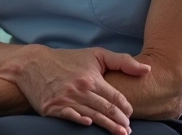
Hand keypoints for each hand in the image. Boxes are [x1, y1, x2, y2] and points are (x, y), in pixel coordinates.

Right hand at [14, 46, 149, 134]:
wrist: (33, 64)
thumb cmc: (67, 60)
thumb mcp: (95, 55)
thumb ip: (122, 61)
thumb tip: (148, 70)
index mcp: (92, 78)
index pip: (116, 98)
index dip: (126, 108)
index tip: (130, 114)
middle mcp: (80, 89)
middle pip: (107, 110)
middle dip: (120, 121)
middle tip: (128, 129)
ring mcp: (66, 99)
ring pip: (93, 115)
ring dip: (108, 126)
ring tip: (120, 133)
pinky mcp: (52, 107)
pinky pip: (69, 116)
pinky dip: (79, 120)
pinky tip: (89, 124)